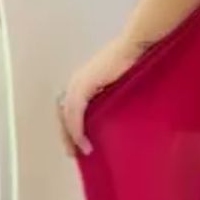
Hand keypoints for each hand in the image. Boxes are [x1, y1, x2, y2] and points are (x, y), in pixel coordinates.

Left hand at [58, 36, 142, 156]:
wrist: (137, 47)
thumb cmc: (135, 62)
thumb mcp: (120, 84)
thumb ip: (113, 97)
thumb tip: (117, 116)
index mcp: (83, 80)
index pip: (69, 108)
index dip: (71, 127)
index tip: (78, 143)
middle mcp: (76, 82)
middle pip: (63, 113)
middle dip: (66, 134)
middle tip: (73, 152)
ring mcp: (78, 83)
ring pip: (66, 115)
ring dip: (71, 135)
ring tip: (79, 150)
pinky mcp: (83, 86)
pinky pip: (74, 113)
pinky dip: (76, 129)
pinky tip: (82, 141)